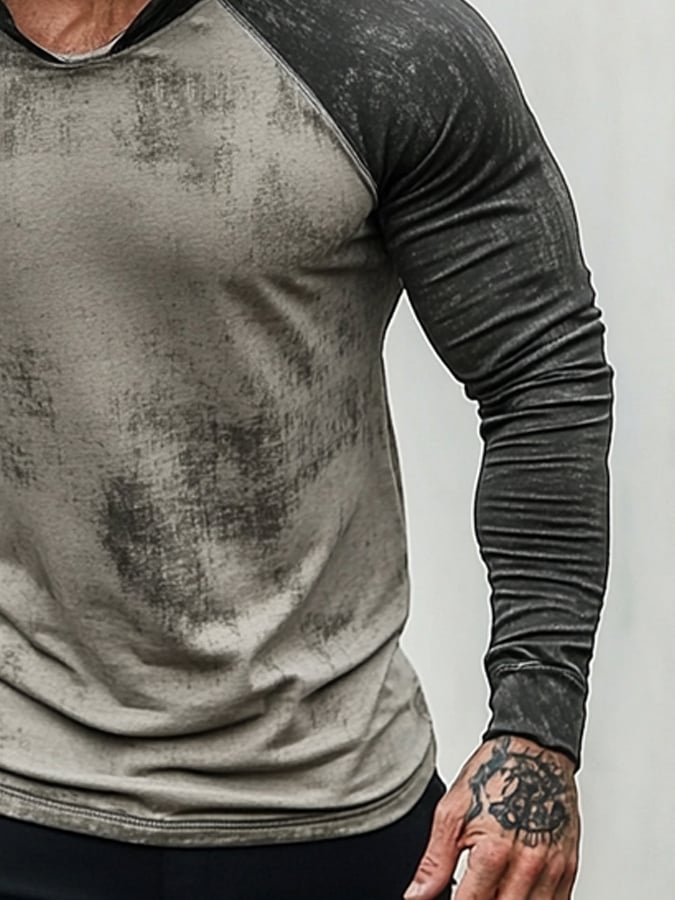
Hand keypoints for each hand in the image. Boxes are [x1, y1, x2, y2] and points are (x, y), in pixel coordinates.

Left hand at [402, 735, 579, 898]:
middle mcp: (527, 864)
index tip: (452, 898)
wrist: (534, 750)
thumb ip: (435, 862)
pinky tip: (517, 891)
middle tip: (473, 889)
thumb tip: (416, 895)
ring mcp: (552, 868)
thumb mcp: (452, 812)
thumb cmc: (494, 774)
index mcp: (494, 852)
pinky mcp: (569, 867)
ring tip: (493, 889)